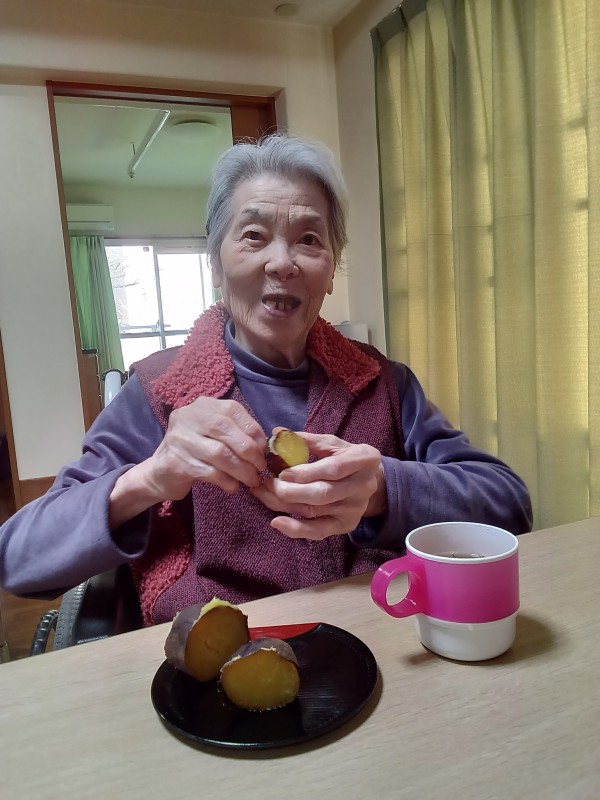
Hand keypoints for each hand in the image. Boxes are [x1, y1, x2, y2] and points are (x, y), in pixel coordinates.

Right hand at [109, 398, 266, 526]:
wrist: (161, 472)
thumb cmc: (196, 452)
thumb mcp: (215, 435)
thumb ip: (237, 433)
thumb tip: (265, 445)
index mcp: (203, 406)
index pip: (233, 411)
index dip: (254, 431)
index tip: (263, 451)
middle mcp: (188, 416)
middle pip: (226, 430)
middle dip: (250, 452)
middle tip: (260, 469)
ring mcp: (179, 438)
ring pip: (220, 454)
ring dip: (242, 470)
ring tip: (251, 481)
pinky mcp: (176, 462)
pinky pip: (210, 472)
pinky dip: (227, 481)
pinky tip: (233, 487)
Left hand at [251, 432, 386, 540]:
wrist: (369, 480)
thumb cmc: (345, 457)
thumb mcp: (333, 443)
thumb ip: (307, 440)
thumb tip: (277, 433)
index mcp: (364, 459)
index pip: (333, 468)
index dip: (305, 472)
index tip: (281, 472)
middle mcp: (363, 486)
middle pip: (322, 494)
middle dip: (289, 490)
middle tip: (267, 483)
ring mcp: (355, 508)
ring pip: (315, 511)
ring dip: (283, 504)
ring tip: (263, 494)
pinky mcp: (346, 525)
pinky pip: (319, 531)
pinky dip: (296, 529)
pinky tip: (277, 522)